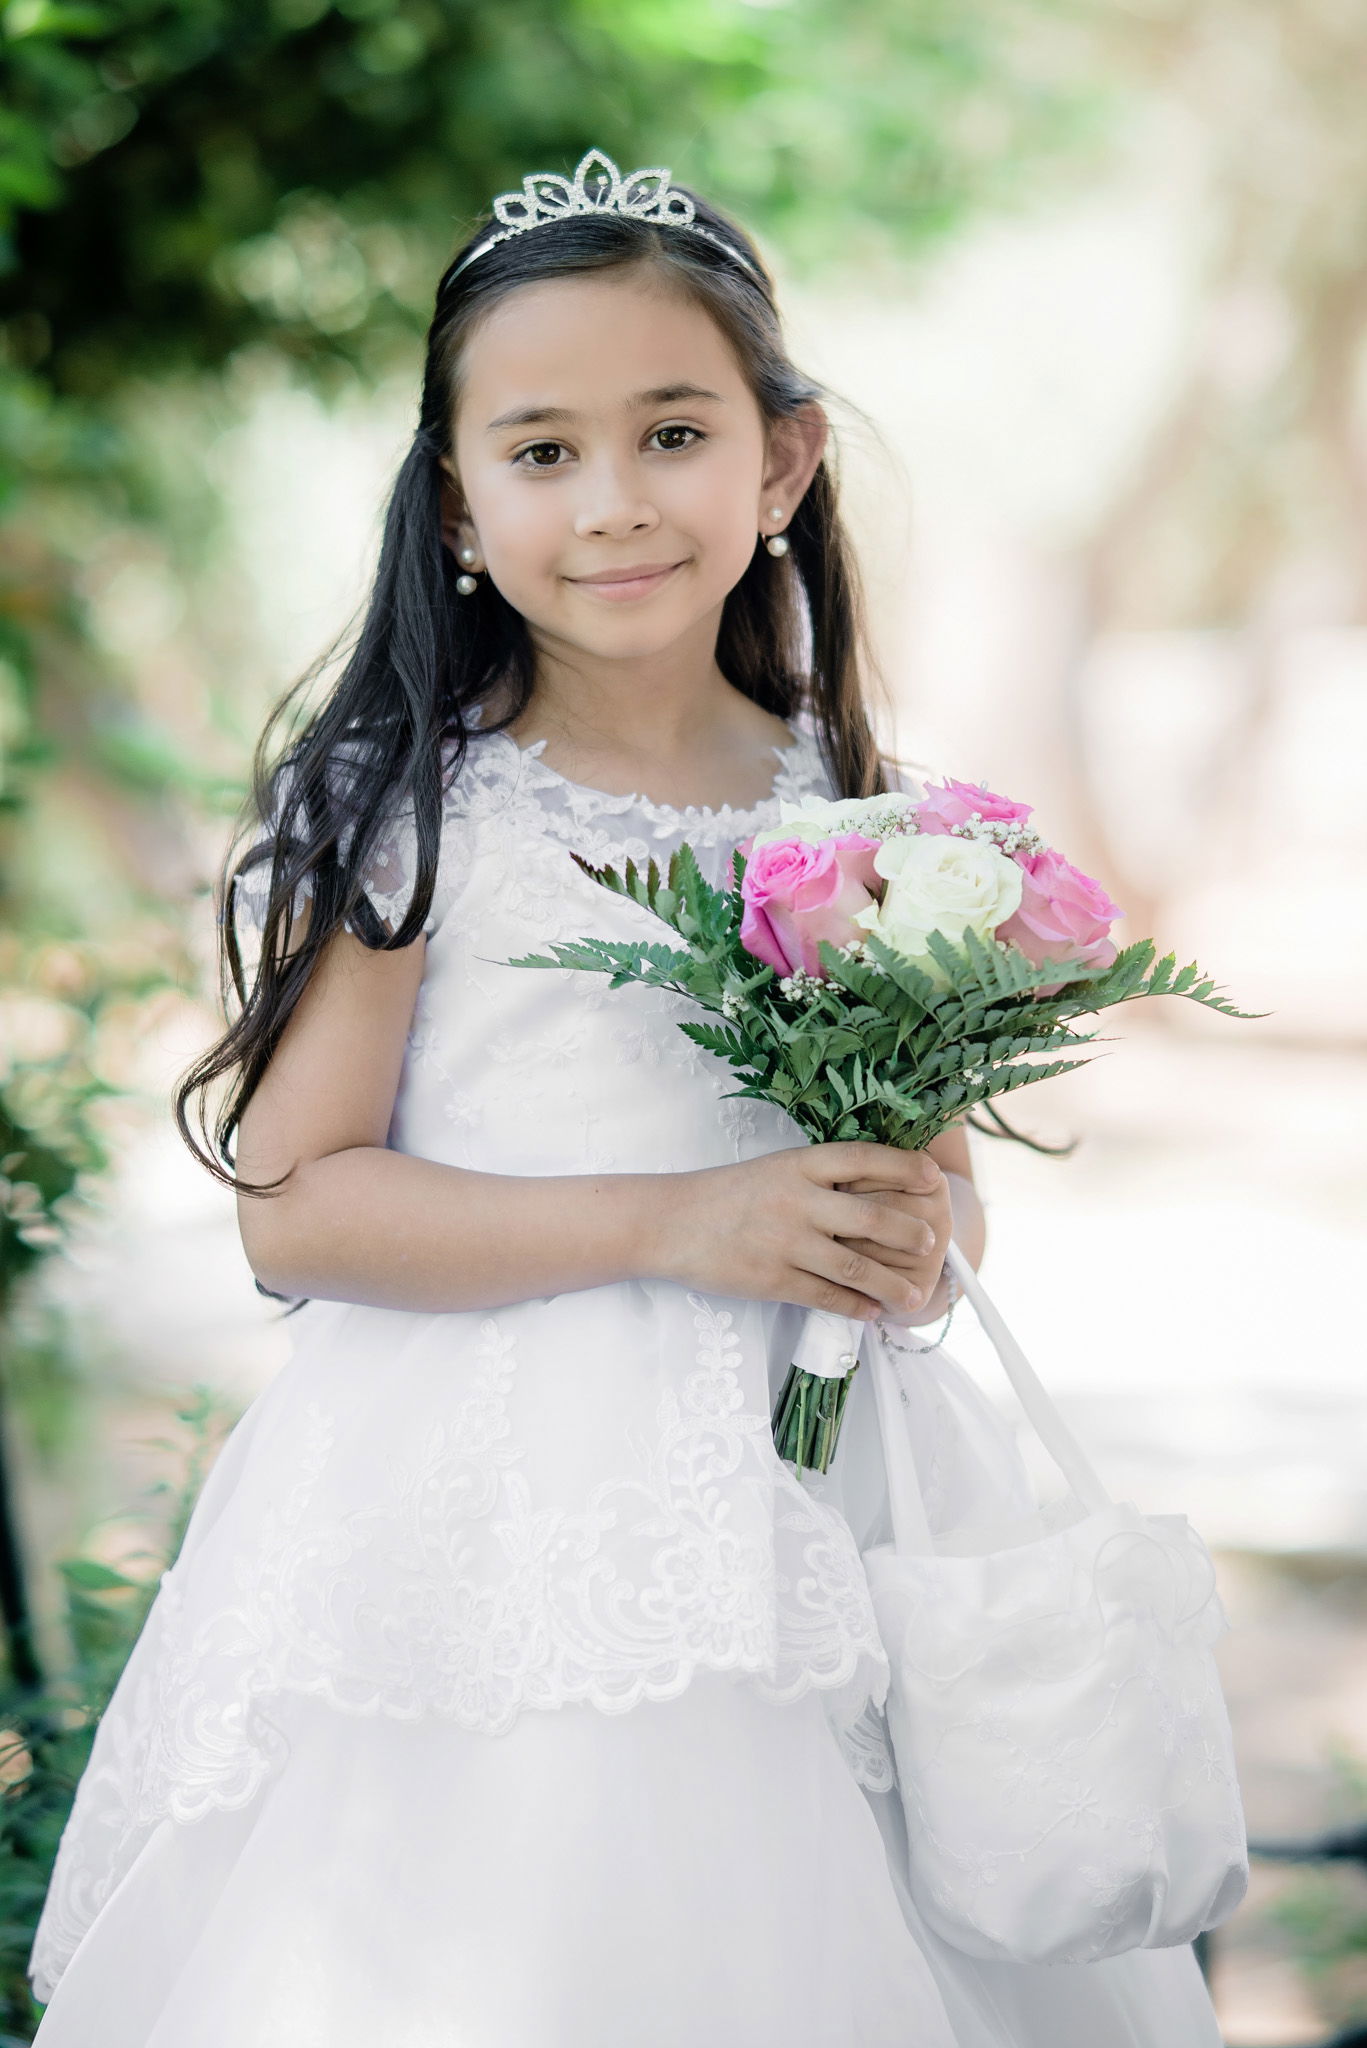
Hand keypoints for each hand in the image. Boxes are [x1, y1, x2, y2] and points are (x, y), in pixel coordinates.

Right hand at [643, 1142, 945, 1319]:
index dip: (904, 1167)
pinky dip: (855, 1307)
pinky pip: (826, 1297)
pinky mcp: (772, 1280)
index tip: (934, 1178)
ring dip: (893, 1284)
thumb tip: (875, 1189)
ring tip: (914, 1294)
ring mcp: (785, 1242)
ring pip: (855, 1268)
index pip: (863, 1159)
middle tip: (930, 1244)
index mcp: (798, 1164)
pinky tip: (872, 1312)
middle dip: (909, 1234)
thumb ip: (819, 1178)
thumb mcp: (774, 1170)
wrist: (671, 1222)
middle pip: (870, 1218)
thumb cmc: (726, 1194)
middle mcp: (796, 1200)